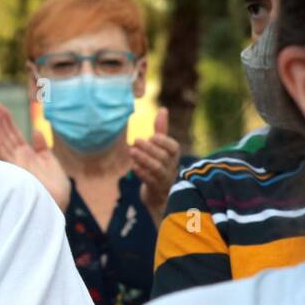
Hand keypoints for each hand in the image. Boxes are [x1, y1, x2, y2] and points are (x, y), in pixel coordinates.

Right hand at [0, 101, 68, 210]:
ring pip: (4, 142)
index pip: (15, 135)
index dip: (8, 122)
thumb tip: (37, 132)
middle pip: (8, 136)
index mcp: (28, 156)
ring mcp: (16, 165)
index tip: (1, 108)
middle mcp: (19, 159)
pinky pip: (5, 155)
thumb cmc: (56, 190)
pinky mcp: (17, 171)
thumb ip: (43, 148)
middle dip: (1, 121)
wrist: (57, 204)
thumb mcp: (53, 164)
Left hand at [130, 107, 181, 223]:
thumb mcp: (161, 148)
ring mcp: (164, 180)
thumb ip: (161, 131)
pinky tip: (133, 167)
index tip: (152, 136)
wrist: (159, 195)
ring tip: (131, 151)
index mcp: (173, 156)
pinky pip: (150, 182)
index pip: (173, 147)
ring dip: (143, 159)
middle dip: (149, 148)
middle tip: (135, 141)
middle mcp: (171, 167)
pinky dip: (142, 173)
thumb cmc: (160, 166)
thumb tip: (163, 109)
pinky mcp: (155, 190)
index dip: (163, 141)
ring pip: (157, 169)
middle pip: (163, 157)